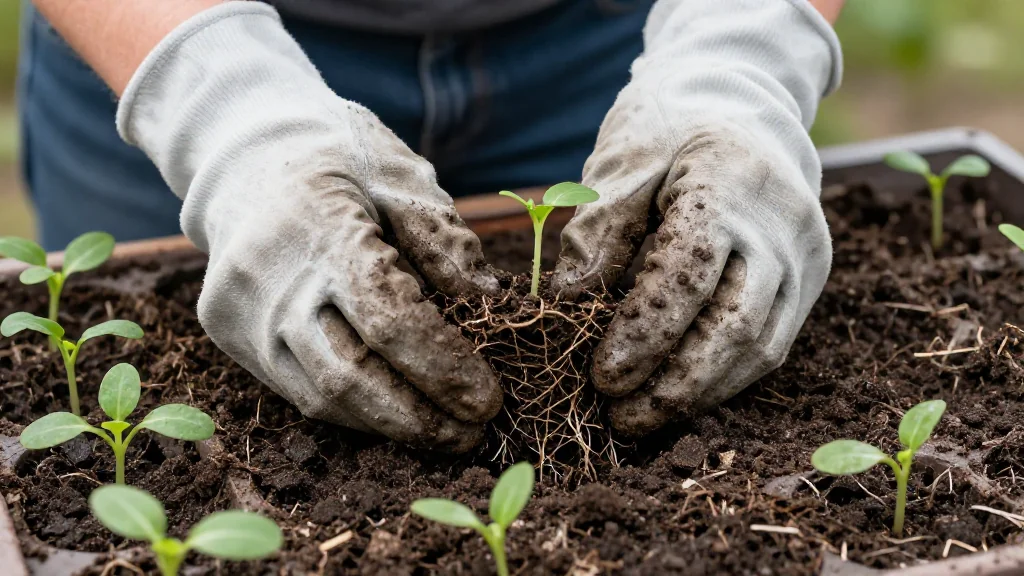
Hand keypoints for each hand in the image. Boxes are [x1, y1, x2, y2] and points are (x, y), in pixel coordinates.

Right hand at [116, 3, 501, 450]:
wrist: (242, 151)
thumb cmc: (338, 158)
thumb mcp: (401, 178)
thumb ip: (444, 241)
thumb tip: (490, 306)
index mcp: (321, 228)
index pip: (389, 319)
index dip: (443, 367)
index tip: (489, 399)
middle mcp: (271, 278)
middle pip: (351, 375)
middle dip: (420, 418)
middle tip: (473, 433)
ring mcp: (242, 311)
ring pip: (321, 396)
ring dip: (388, 425)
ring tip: (442, 431)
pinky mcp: (229, 332)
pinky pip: (297, 390)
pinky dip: (353, 409)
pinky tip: (394, 411)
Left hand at [552, 0, 842, 435]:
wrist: (744, 108)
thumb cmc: (668, 135)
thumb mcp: (621, 167)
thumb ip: (597, 235)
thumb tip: (570, 309)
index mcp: (727, 177)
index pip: (688, 270)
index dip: (645, 330)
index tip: (602, 375)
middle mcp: (780, 221)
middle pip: (735, 322)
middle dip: (675, 383)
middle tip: (620, 417)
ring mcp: (805, 252)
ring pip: (761, 345)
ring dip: (700, 394)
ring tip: (642, 419)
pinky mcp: (810, 278)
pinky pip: (772, 344)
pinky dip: (724, 379)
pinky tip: (681, 397)